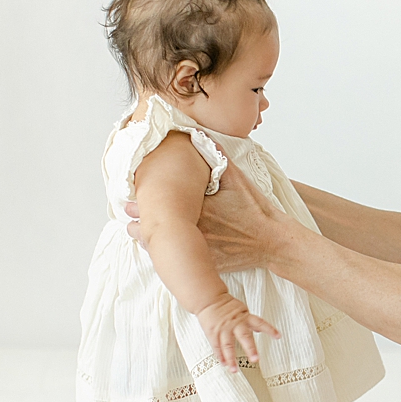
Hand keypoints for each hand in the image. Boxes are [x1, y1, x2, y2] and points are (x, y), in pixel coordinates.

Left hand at [125, 142, 300, 273]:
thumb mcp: (238, 180)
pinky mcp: (205, 264)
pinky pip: (179, 262)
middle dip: (139, 220)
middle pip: (156, 227)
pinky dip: (167, 254)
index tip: (128, 199)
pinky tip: (159, 250)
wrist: (273, 242)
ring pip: (163, 247)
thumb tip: (202, 137)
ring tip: (134, 232)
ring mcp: (198, 250)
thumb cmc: (257, 211)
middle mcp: (194, 230)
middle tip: (126, 212)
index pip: (161, 205)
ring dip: (147, 238)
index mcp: (198, 208)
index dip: (140, 203)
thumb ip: (218, 158)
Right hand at [196, 293, 280, 372]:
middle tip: (256, 359)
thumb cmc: (226, 305)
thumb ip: (251, 321)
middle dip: (250, 349)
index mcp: (244, 317)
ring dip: (231, 359)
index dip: (269, 329)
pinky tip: (224, 364)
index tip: (278, 336)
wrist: (209, 299)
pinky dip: (220, 356)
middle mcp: (235, 323)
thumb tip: (262, 329)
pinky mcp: (213, 333)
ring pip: (228, 346)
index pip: (260, 323)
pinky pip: (217, 347)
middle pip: (244, 337)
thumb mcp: (242, 310)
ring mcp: (223, 329)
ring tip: (234, 370)